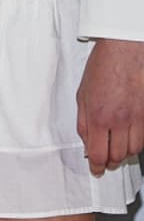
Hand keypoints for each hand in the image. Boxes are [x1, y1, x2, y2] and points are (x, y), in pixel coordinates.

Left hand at [76, 38, 143, 174]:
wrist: (125, 50)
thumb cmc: (103, 67)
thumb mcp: (82, 94)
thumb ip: (83, 122)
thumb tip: (86, 142)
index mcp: (99, 117)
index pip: (98, 154)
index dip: (96, 166)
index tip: (96, 170)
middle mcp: (119, 121)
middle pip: (117, 156)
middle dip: (110, 163)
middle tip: (105, 162)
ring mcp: (137, 118)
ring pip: (133, 150)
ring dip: (124, 154)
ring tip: (117, 151)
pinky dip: (137, 144)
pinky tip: (130, 140)